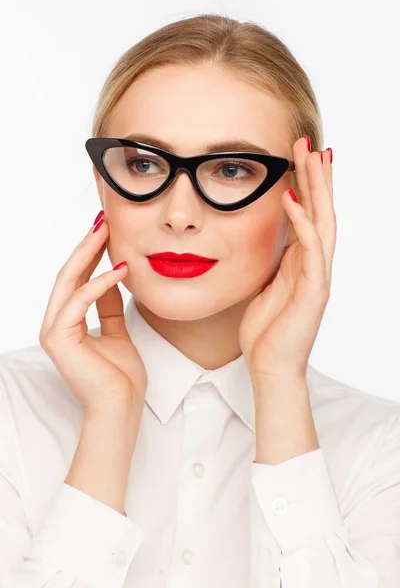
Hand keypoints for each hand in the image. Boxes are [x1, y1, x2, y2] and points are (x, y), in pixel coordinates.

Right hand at [39, 212, 147, 413]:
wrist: (121, 408)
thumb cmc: (120, 377)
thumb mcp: (117, 331)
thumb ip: (109, 306)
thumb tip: (113, 276)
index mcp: (67, 322)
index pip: (76, 279)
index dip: (90, 253)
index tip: (107, 231)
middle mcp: (55, 324)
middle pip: (68, 274)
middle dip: (87, 245)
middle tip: (104, 220)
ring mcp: (54, 331)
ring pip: (68, 281)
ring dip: (89, 254)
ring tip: (109, 233)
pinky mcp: (59, 338)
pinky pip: (79, 300)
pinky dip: (100, 282)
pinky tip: (120, 269)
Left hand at [239, 137, 335, 380]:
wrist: (270, 366)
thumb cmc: (266, 331)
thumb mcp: (266, 286)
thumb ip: (273, 263)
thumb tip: (266, 240)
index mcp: (302, 262)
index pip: (309, 215)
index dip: (307, 185)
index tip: (300, 156)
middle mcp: (314, 264)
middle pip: (321, 211)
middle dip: (316, 176)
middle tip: (309, 142)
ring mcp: (317, 276)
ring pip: (323, 222)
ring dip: (317, 189)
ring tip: (311, 156)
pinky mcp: (314, 290)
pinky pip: (310, 249)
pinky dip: (301, 222)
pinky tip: (292, 199)